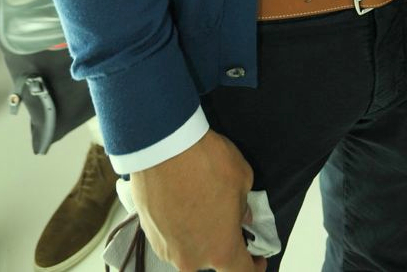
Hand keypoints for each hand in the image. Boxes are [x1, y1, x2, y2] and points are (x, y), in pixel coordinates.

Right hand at [129, 129, 264, 271]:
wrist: (164, 147)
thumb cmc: (207, 163)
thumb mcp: (243, 178)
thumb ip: (244, 206)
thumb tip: (242, 217)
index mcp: (221, 249)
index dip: (254, 267)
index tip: (258, 258)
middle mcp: (192, 259)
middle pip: (212, 259)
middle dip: (221, 242)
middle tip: (225, 217)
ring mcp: (167, 250)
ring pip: (189, 249)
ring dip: (198, 234)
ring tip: (200, 204)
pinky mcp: (148, 234)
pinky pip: (170, 238)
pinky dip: (178, 226)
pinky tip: (181, 202)